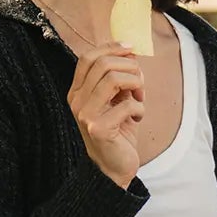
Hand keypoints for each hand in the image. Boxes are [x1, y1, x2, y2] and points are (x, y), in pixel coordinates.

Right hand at [68, 42, 143, 185]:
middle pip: (103, 64)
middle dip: (129, 67)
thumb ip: (120, 79)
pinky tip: (138, 118)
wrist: (113, 168)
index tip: (131, 48)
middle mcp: (76, 101)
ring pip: (114, 79)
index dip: (111, 48)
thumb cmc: (118, 132)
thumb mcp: (116, 101)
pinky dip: (140, 107)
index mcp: (77, 92)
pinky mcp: (99, 129)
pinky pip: (127, 105)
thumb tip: (131, 53)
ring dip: (136, 84)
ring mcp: (85, 115)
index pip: (88, 58)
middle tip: (140, 82)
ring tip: (140, 98)